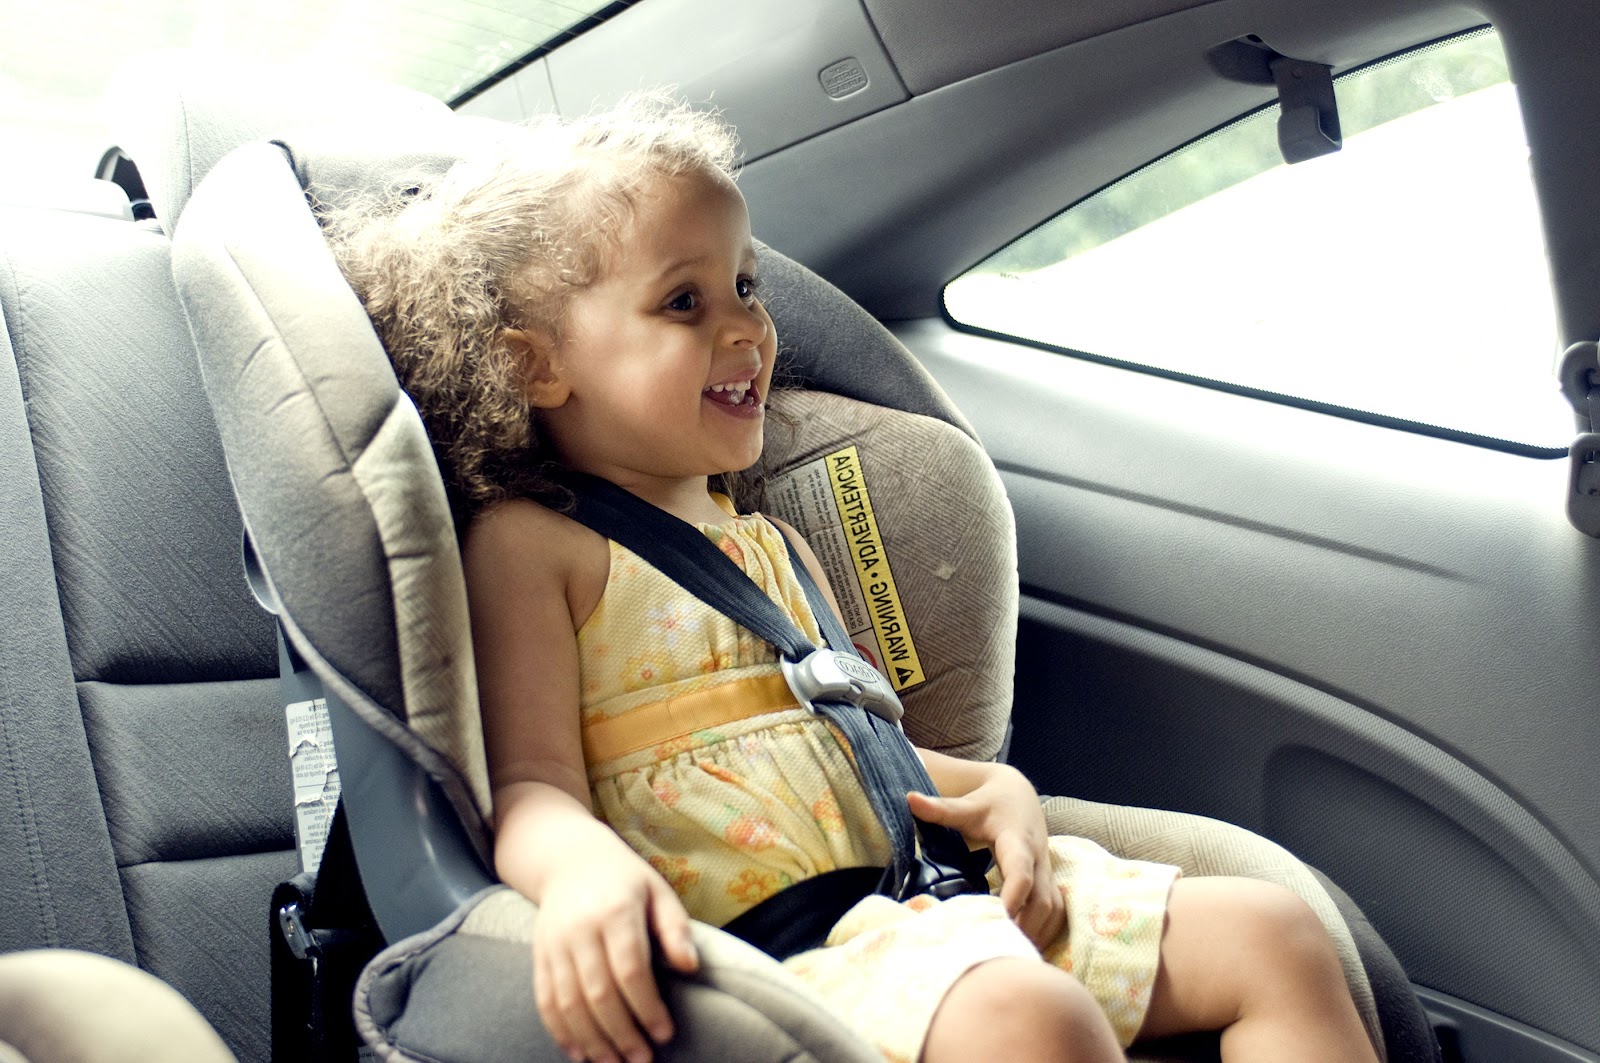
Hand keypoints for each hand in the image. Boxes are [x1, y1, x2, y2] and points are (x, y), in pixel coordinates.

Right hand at [532, 836, 699, 1062]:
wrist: (568, 859)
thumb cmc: (625, 879)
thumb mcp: (658, 892)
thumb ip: (675, 929)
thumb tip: (690, 968)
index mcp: (615, 911)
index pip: (630, 969)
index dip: (647, 1007)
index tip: (664, 1034)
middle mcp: (580, 929)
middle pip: (598, 992)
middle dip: (621, 1032)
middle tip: (641, 1059)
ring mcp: (554, 944)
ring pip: (568, 1002)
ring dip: (591, 1040)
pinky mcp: (539, 955)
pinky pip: (545, 1000)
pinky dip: (560, 1032)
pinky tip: (579, 1053)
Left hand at [906, 764, 1065, 948]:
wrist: (1018, 796)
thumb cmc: (990, 804)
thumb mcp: (967, 806)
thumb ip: (941, 808)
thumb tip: (910, 799)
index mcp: (1017, 842)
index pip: (1021, 873)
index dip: (1012, 897)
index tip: (997, 919)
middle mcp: (1037, 860)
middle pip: (1042, 901)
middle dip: (1026, 927)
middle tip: (998, 948)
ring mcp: (1046, 873)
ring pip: (1053, 910)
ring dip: (1037, 934)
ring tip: (1010, 953)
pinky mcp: (1048, 883)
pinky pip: (1056, 912)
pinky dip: (1045, 932)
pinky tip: (1023, 946)